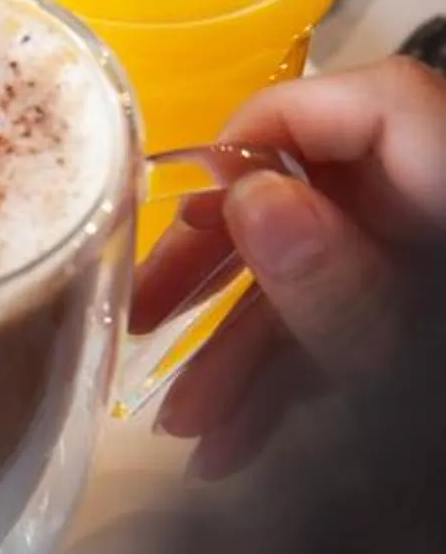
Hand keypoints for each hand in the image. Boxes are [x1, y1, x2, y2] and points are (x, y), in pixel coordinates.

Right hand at [137, 58, 445, 479]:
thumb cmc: (441, 425)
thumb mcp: (408, 360)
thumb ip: (338, 283)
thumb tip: (247, 196)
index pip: (369, 105)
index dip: (270, 130)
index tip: (189, 192)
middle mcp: (441, 220)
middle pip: (326, 195)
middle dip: (227, 269)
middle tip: (138, 318)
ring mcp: (431, 278)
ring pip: (327, 281)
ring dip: (244, 355)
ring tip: (181, 429)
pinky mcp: (423, 333)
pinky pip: (354, 334)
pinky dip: (294, 384)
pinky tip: (233, 449)